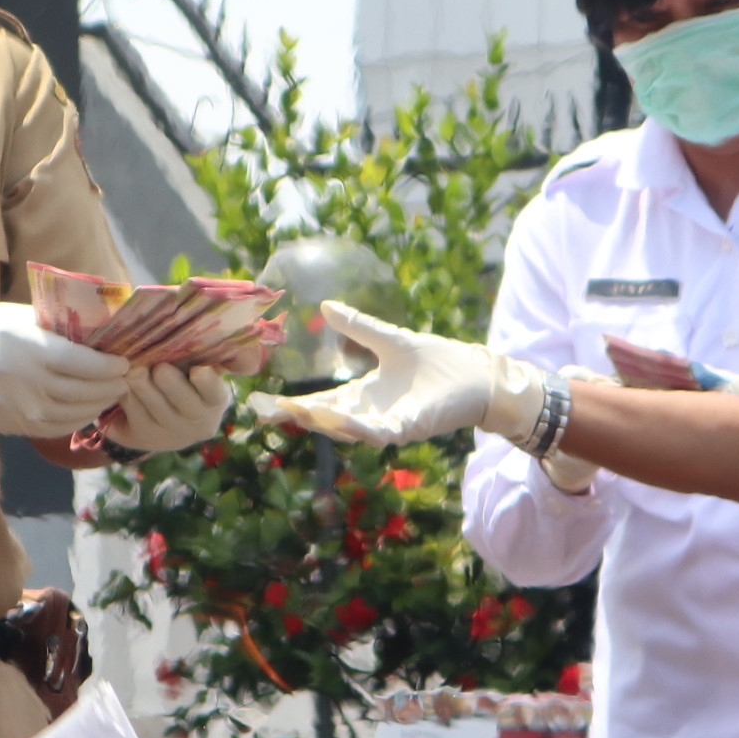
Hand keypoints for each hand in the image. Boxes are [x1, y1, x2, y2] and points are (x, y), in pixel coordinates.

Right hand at [0, 301, 130, 435]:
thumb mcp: (19, 317)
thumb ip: (56, 324)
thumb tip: (102, 326)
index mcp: (29, 347)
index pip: (82, 362)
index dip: (109, 366)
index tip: (124, 362)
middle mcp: (26, 381)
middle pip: (83, 390)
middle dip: (111, 386)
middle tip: (126, 379)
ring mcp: (20, 408)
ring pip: (75, 413)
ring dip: (99, 405)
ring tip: (112, 394)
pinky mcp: (16, 426)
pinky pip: (58, 428)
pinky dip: (79, 419)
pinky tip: (89, 408)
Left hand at [110, 365, 231, 454]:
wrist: (162, 423)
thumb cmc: (188, 382)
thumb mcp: (208, 369)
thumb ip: (231, 358)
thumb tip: (252, 358)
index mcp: (215, 400)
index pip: (215, 392)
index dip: (207, 383)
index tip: (199, 370)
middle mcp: (195, 422)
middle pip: (181, 400)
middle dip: (169, 382)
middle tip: (159, 368)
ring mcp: (168, 432)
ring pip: (152, 403)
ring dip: (141, 382)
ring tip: (133, 366)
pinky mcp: (142, 436)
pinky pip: (131, 408)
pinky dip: (125, 390)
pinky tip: (121, 378)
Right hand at [247, 303, 545, 446]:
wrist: (479, 375)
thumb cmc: (438, 361)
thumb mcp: (390, 339)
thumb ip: (358, 327)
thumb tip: (325, 306)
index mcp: (364, 397)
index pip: (319, 403)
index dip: (291, 404)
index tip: (260, 402)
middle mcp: (372, 415)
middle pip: (325, 421)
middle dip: (295, 417)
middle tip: (261, 412)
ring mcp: (389, 424)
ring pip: (348, 429)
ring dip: (321, 422)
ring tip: (293, 411)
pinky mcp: (411, 428)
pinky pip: (379, 432)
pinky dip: (359, 427)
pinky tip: (339, 416)